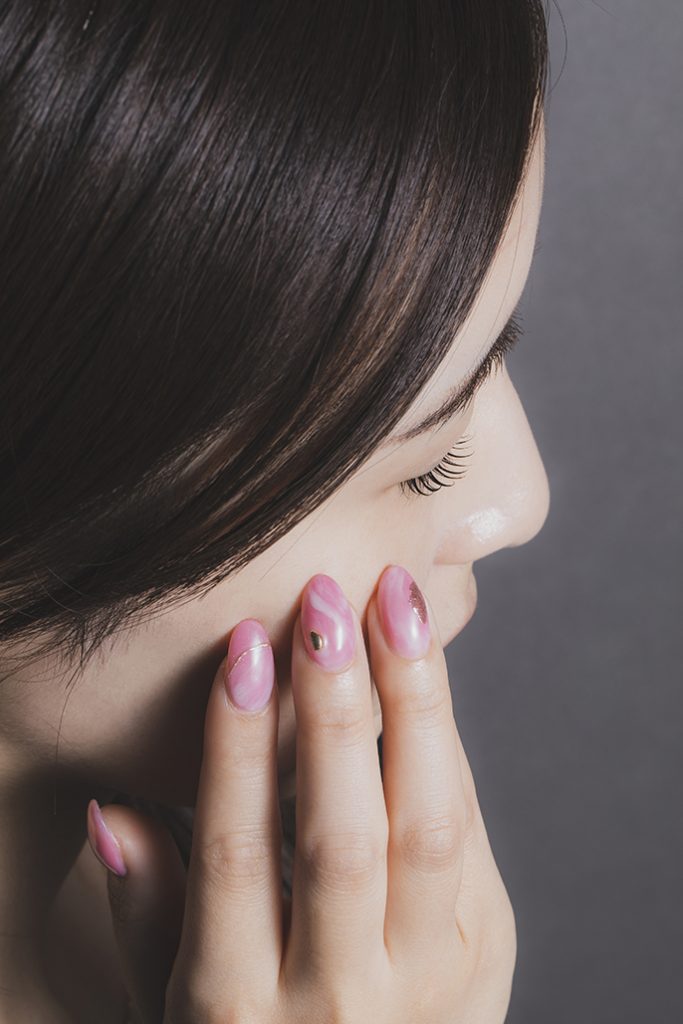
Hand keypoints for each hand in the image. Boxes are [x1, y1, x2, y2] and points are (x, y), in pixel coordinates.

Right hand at [87, 565, 516, 1022]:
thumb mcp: (174, 1007)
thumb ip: (147, 914)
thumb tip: (118, 810)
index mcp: (238, 1009)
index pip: (234, 854)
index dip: (235, 745)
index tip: (242, 647)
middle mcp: (340, 997)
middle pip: (340, 834)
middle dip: (333, 706)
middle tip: (324, 601)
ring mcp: (430, 978)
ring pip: (427, 825)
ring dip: (415, 704)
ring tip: (399, 606)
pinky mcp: (490, 950)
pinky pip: (469, 830)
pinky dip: (445, 741)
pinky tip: (425, 665)